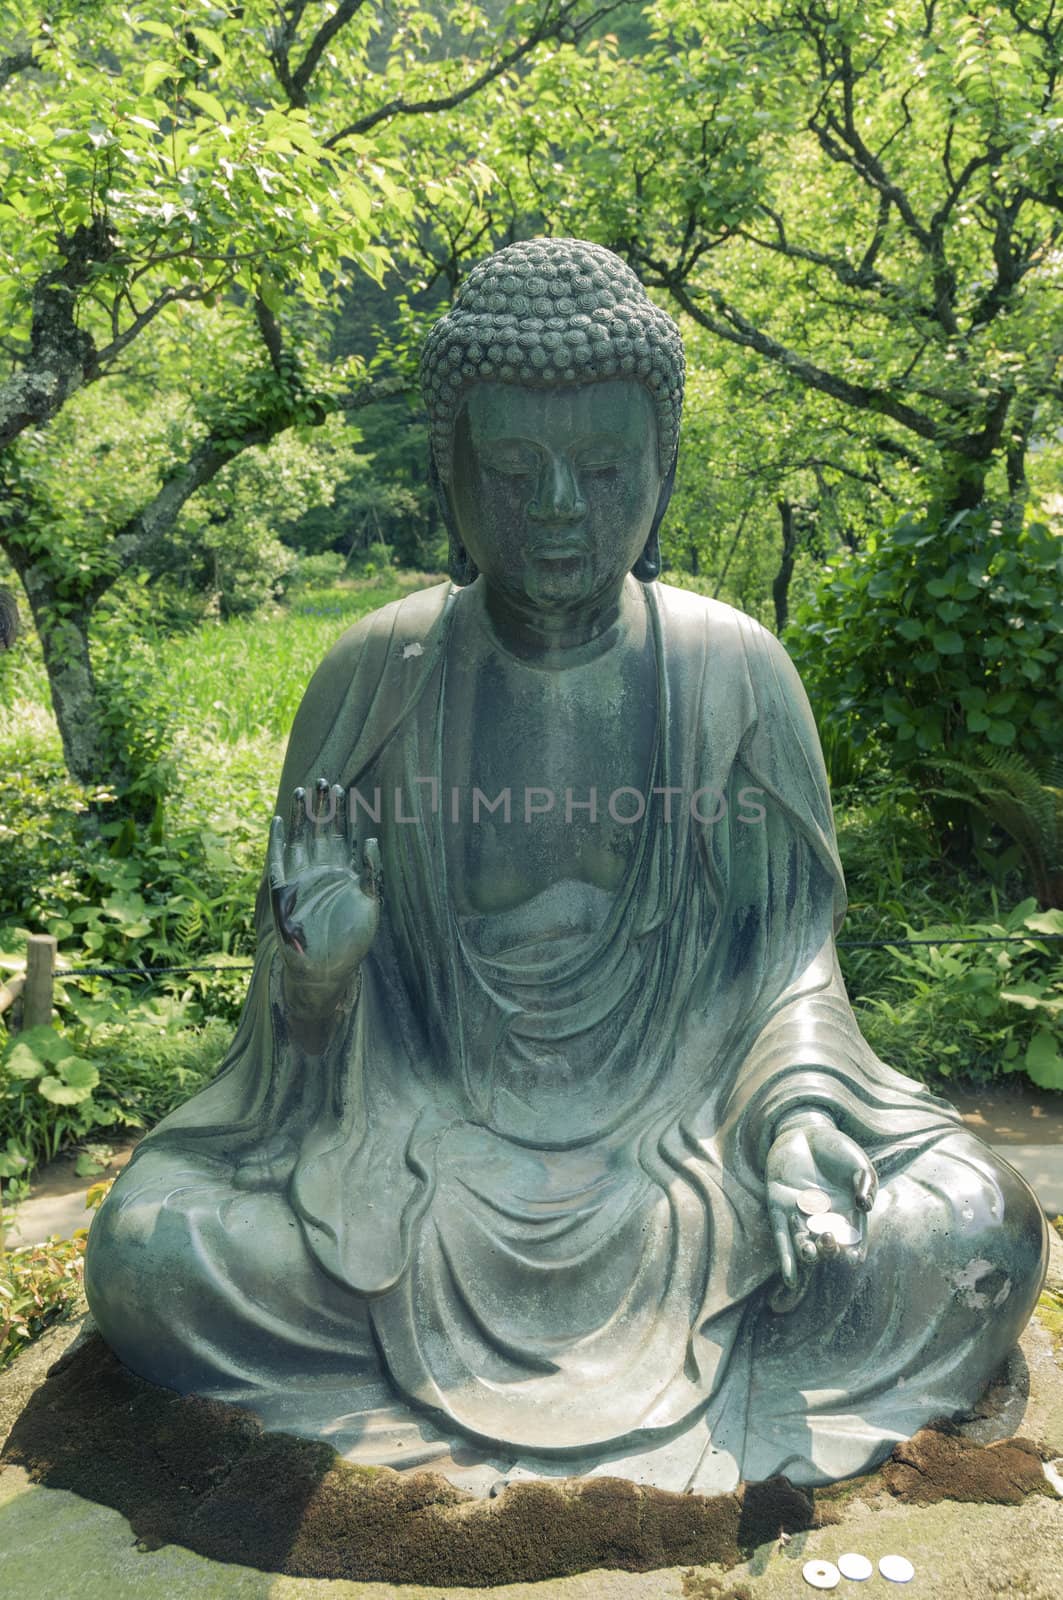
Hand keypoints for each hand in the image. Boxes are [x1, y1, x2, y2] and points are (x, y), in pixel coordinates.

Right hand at [269, 779, 381, 1003]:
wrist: (327, 969)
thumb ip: (372, 872)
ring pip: (300, 840)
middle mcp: (321, 871)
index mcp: (343, 872)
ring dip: (301, 817)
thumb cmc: (351, 940)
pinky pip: (278, 861)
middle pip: (320, 831)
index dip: (341, 814)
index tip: (342, 790)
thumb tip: (371, 840)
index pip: (342, 835)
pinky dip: (278, 841)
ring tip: (302, 792)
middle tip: (323, 781)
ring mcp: (302, 879)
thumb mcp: (371, 903)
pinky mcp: (284, 891)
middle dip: (322, 807)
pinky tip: (279, 821)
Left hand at [765, 1113, 876, 1290]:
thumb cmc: (836, 1149)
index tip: (854, 1257)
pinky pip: (781, 1237)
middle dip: (829, 1249)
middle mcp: (824, 1220)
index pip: (852, 1241)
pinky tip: (790, 1277)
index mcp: (846, 1214)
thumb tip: (864, 1205)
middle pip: (828, 1247)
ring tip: (810, 1252)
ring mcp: (800, 1216)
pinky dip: (786, 1258)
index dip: (853, 1252)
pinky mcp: (779, 1208)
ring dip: (808, 1254)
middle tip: (829, 1238)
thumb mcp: (858, 1164)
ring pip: (804, 1245)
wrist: (805, 1130)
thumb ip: (864, 1183)